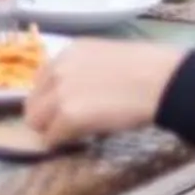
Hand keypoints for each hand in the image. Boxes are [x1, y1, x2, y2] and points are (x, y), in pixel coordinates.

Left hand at [25, 40, 185, 147]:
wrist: (161, 81)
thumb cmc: (149, 69)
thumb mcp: (107, 58)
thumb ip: (86, 71)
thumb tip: (83, 93)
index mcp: (69, 51)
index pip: (41, 79)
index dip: (50, 97)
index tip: (61, 108)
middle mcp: (58, 69)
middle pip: (33, 102)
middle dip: (45, 116)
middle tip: (63, 127)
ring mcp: (60, 92)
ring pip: (37, 121)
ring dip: (51, 130)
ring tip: (71, 136)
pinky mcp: (67, 116)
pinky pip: (52, 137)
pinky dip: (62, 143)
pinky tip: (79, 142)